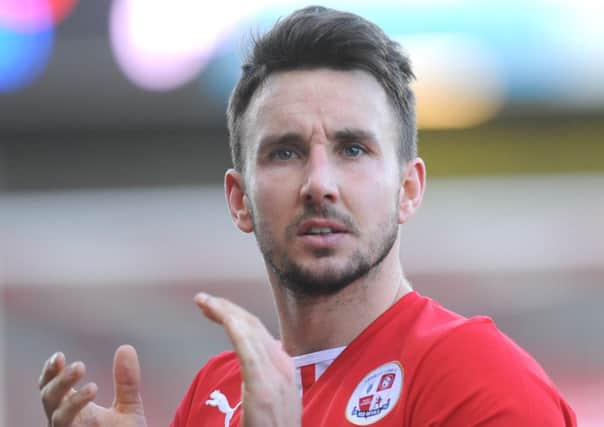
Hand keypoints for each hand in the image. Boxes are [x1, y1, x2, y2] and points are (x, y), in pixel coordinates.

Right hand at [39, 345, 147, 426]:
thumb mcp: (129, 407)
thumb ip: (127, 381)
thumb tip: (125, 347)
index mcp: (73, 410)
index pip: (52, 388)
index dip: (50, 372)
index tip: (59, 356)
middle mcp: (66, 425)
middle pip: (50, 400)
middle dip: (61, 382)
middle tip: (79, 365)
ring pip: (58, 420)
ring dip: (72, 402)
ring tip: (93, 387)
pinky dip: (82, 423)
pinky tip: (96, 418)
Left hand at [195, 293, 300, 426]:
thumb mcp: (267, 405)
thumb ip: (262, 385)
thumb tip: (252, 375)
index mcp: (282, 372)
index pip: (257, 334)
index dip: (236, 316)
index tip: (214, 308)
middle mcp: (283, 370)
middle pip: (253, 328)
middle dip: (228, 309)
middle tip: (203, 300)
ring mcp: (277, 380)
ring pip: (250, 333)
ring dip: (227, 313)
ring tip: (205, 302)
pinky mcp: (264, 391)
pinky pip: (249, 352)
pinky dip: (236, 330)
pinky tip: (223, 316)